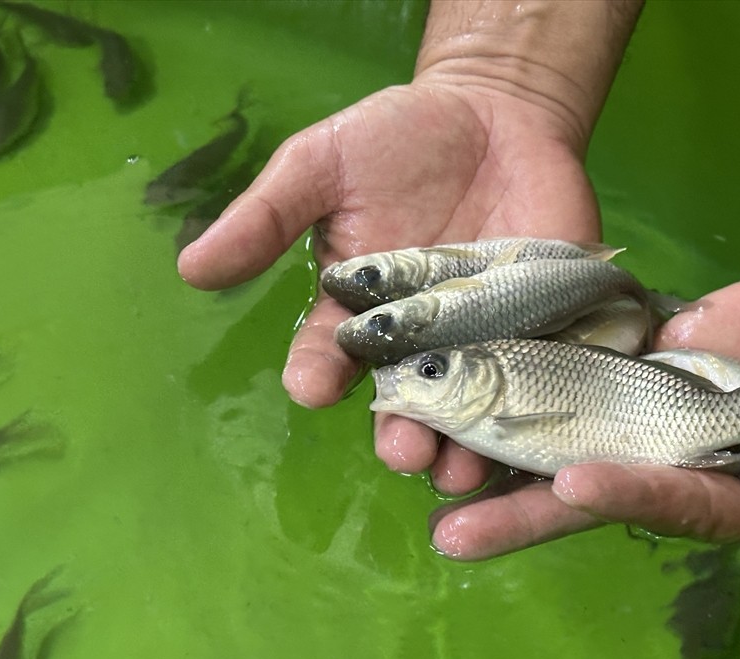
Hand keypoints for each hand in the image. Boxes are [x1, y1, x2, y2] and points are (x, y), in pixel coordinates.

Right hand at [178, 79, 602, 491]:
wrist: (496, 111)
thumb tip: (192, 267)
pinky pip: (542, 376)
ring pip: (474, 408)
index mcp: (360, 313)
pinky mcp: (547, 327)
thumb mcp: (321, 164)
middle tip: (403, 449)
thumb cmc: (399, 138)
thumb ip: (268, 216)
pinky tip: (533, 433)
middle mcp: (421, 342)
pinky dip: (539, 408)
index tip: (312, 387)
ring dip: (466, 444)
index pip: (329, 356)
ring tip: (461, 465)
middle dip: (402, 432)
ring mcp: (486, 339)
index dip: (318, 373)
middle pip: (406, 404)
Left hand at [428, 262, 739, 579]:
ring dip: (505, 439)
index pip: (675, 504)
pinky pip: (582, 350)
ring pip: (570, 422)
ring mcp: (657, 402)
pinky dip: (527, 357)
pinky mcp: (646, 347)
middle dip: (523, 510)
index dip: (628, 496)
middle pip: (595, 484)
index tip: (573, 483)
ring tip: (429, 453)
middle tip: (449, 530)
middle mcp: (683, 460)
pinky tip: (467, 363)